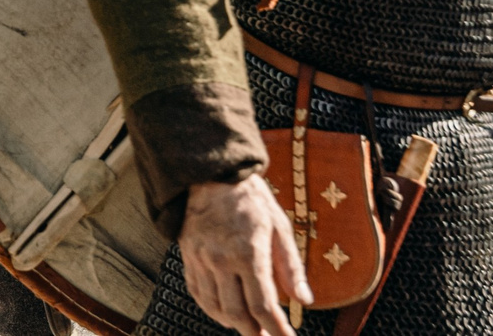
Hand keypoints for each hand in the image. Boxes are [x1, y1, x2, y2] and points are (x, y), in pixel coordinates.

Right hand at [178, 176, 309, 335]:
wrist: (211, 174)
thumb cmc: (251, 199)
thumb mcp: (279, 227)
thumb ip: (291, 266)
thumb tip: (304, 300)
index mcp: (248, 252)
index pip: (263, 306)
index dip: (277, 329)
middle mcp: (221, 259)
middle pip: (237, 313)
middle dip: (255, 333)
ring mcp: (201, 258)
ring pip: (215, 307)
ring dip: (233, 324)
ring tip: (249, 328)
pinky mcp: (188, 255)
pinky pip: (197, 292)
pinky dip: (211, 309)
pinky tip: (225, 313)